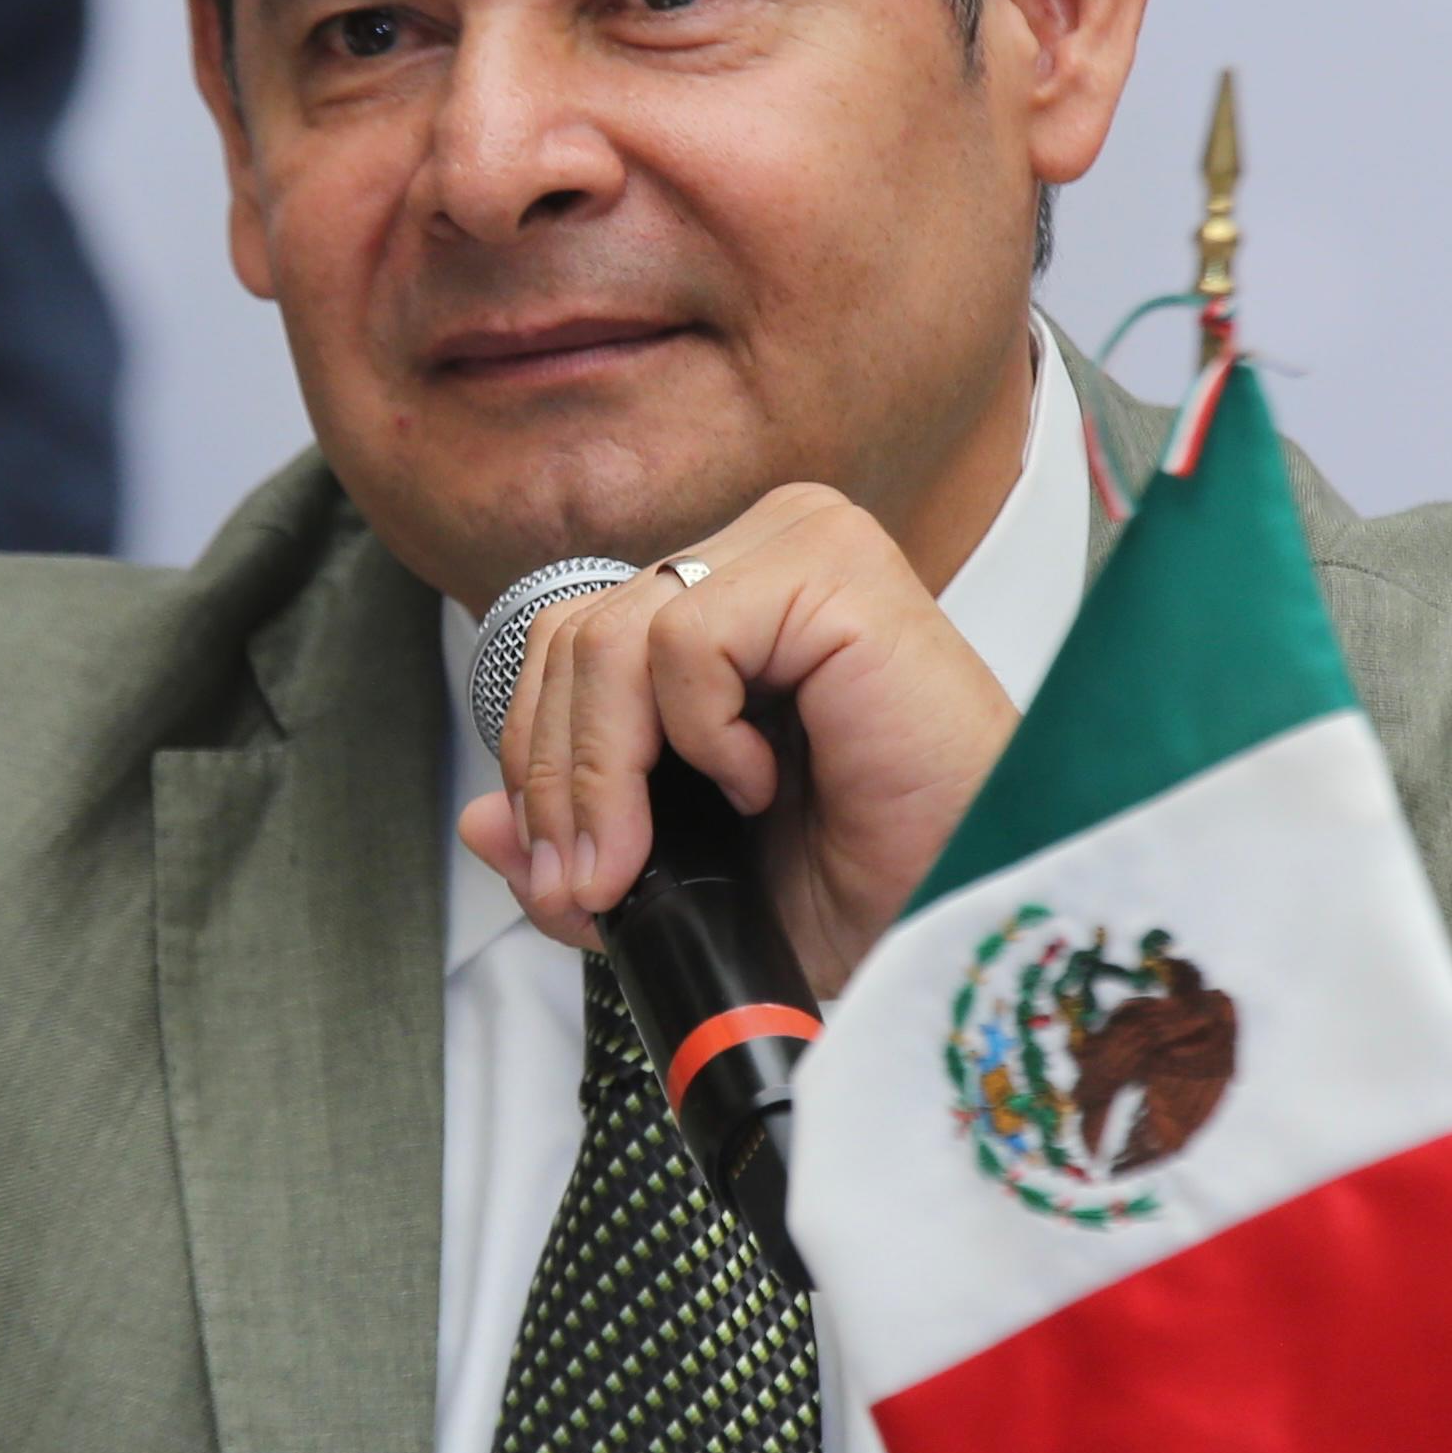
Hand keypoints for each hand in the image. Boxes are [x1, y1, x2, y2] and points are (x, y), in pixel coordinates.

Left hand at [460, 485, 1019, 997]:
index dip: (538, 761)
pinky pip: (683, 639)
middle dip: (558, 780)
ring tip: (656, 856)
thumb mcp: (688, 877)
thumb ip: (585, 841)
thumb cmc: (875, 882)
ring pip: (609, 636)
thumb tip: (480, 822)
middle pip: (571, 635)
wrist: (971, 910)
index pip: (567, 639)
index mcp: (730, 598)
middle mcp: (763, 548)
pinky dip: (699, 733)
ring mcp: (802, 542)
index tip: (567, 880)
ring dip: (605, 774)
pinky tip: (761, 782)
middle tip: (590, 887)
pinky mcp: (834, 565)